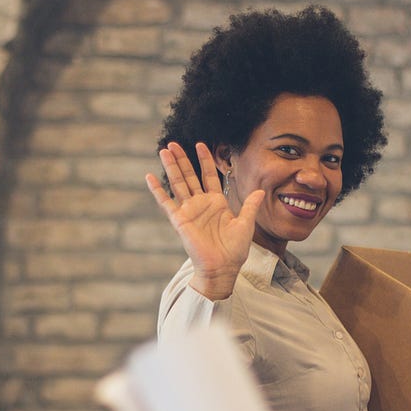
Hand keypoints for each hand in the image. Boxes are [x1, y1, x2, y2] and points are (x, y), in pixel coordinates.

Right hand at [145, 142, 264, 300]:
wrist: (222, 268)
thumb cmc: (234, 250)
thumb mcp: (245, 224)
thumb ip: (250, 206)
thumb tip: (260, 191)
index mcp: (216, 203)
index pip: (209, 175)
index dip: (205, 160)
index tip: (201, 144)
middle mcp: (200, 204)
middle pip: (189, 176)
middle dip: (182, 159)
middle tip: (174, 143)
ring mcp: (189, 211)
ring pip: (178, 183)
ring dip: (171, 167)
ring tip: (164, 150)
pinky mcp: (179, 220)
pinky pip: (166, 202)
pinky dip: (157, 190)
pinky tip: (149, 177)